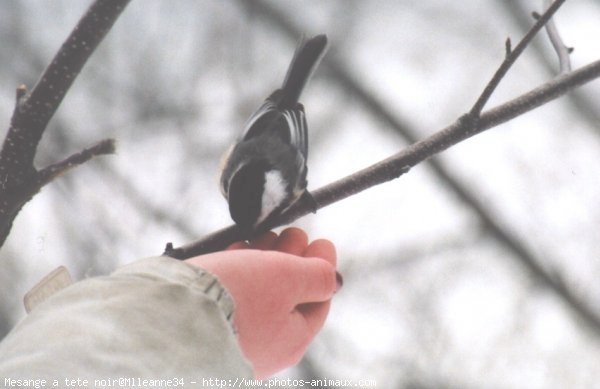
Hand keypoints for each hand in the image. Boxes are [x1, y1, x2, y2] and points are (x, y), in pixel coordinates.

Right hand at [186, 228, 337, 378]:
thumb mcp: (287, 278)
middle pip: (288, 297)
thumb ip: (316, 276)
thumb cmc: (235, 299)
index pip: (318, 301)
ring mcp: (235, 339)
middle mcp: (265, 347)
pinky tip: (238, 250)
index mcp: (291, 341)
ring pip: (259, 294)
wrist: (167, 318)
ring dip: (266, 260)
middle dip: (293, 259)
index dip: (322, 267)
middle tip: (293, 231)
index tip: (321, 241)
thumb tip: (334, 278)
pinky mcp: (208, 326)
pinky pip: (233, 297)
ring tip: (266, 234)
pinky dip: (240, 271)